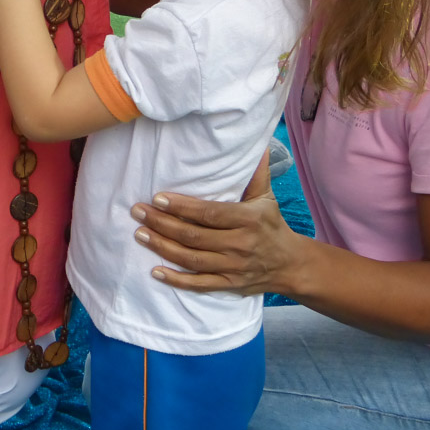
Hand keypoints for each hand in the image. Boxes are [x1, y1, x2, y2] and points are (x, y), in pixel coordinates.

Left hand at [130, 152, 304, 295]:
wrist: (292, 265)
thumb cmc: (271, 225)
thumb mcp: (266, 197)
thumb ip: (256, 172)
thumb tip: (256, 144)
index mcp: (249, 220)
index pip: (209, 213)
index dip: (182, 207)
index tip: (157, 198)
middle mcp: (240, 244)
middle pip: (194, 236)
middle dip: (162, 224)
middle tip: (137, 212)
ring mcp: (234, 267)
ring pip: (192, 259)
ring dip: (162, 247)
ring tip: (140, 234)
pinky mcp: (229, 285)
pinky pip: (199, 285)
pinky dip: (177, 280)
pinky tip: (156, 272)